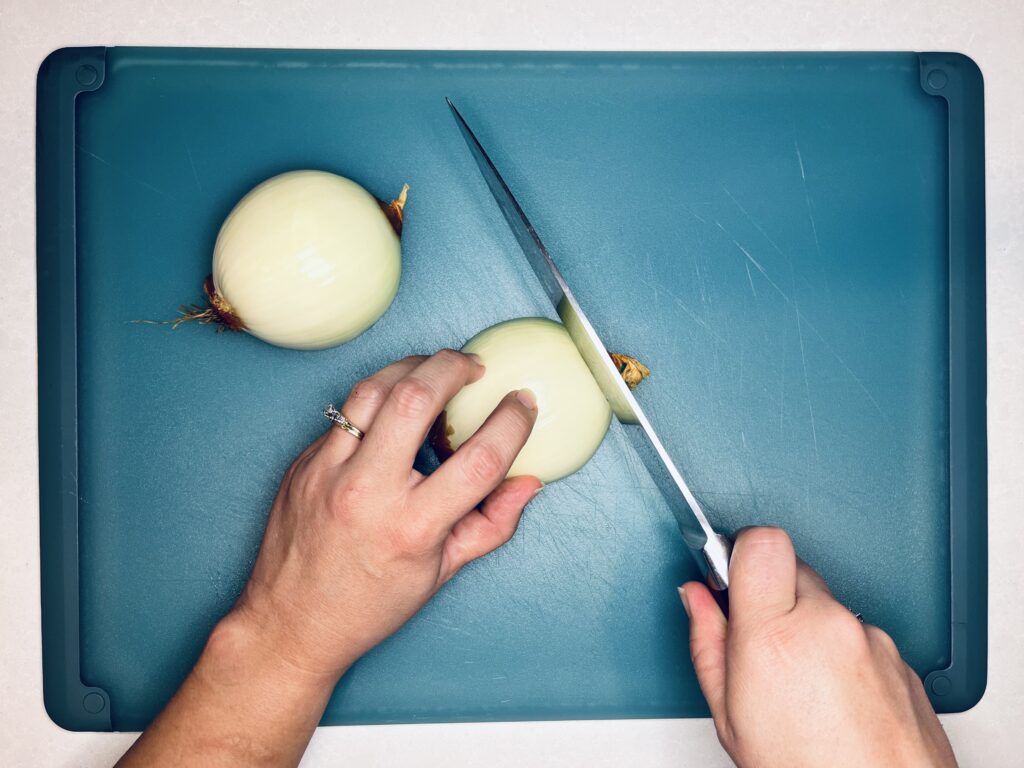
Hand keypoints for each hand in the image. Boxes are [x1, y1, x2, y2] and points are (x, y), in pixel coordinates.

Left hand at [228, 349, 541, 680]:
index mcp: (412, 527)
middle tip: (473, 365)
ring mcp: (326, 473)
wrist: (290, 623)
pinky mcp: (303, 463)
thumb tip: (527, 483)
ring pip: (372, 389)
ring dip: (411, 367)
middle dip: (453, 366)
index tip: (522, 402)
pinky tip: (393, 408)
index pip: (479, 459)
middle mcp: (366, 493)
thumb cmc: (369, 604)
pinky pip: (344, 414)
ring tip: (434, 369)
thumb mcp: (441, 572)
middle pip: (415, 397)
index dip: (512, 422)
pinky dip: (376, 401)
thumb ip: (491, 524)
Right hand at [682, 527, 957, 767]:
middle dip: (774, 596)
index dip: (742, 550)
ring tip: (804, 686)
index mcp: (775, 636)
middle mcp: (829, 626)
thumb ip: (708, 643)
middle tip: (763, 643)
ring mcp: (871, 639)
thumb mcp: (730, 717)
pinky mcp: (901, 656)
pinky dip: (844, 654)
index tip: (732, 573)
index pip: (762, 542)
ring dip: (812, 628)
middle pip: (794, 568)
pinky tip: (836, 698)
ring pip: (829, 604)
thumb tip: (696, 599)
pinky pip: (860, 634)